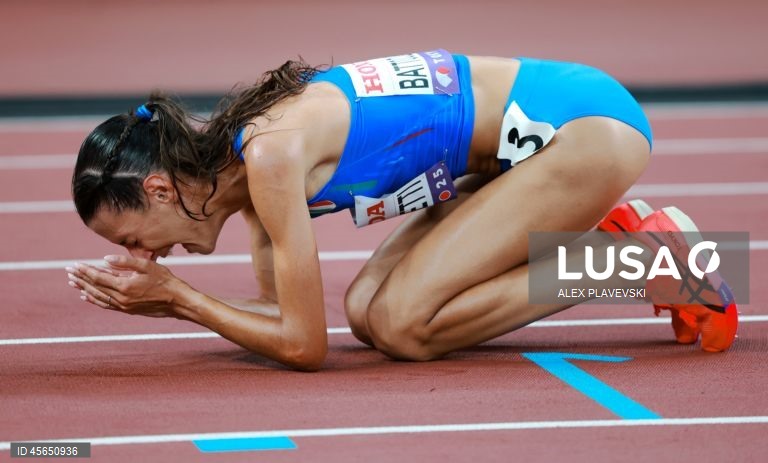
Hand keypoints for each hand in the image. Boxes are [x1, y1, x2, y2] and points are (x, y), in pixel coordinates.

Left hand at [66, 255, 188, 319]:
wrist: (177, 301)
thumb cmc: (165, 280)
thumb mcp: (147, 266)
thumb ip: (125, 262)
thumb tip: (105, 259)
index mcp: (125, 286)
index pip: (98, 277)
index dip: (85, 270)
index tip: (74, 264)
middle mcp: (121, 298)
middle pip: (95, 287)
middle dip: (80, 278)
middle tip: (68, 271)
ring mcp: (123, 306)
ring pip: (98, 296)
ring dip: (84, 288)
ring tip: (72, 282)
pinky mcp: (127, 310)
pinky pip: (105, 305)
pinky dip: (93, 300)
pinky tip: (85, 296)